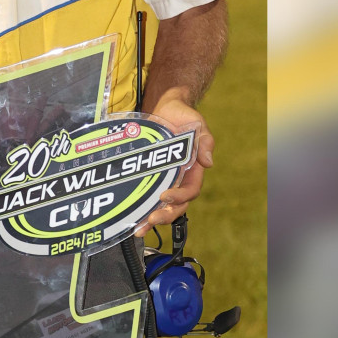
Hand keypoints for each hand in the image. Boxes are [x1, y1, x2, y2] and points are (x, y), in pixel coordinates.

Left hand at [137, 92, 214, 234]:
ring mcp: (164, 180)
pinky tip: (129, 219)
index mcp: (193, 169)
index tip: (165, 196)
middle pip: (176, 205)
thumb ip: (205, 142)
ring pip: (160, 206)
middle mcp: (179, 178)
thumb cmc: (184, 116)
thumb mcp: (198, 125)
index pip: (190, 190)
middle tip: (152, 220)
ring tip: (139, 229)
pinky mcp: (149, 178)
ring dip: (150, 219)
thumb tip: (208, 161)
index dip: (180, 197)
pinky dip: (139, 209)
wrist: (165, 108)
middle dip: (165, 215)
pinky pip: (146, 197)